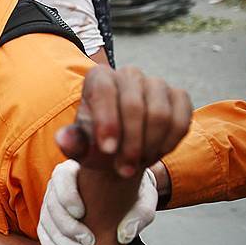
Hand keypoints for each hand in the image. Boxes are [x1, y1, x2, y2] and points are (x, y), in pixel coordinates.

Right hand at [38, 160, 157, 244]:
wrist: (125, 197)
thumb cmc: (134, 193)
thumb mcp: (145, 199)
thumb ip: (140, 213)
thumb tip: (124, 235)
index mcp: (78, 169)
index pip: (62, 178)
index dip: (68, 197)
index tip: (82, 214)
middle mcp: (60, 183)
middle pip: (52, 204)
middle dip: (67, 226)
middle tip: (89, 242)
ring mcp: (51, 201)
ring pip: (46, 220)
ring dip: (61, 241)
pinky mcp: (49, 218)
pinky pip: (42, 232)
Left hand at [56, 66, 191, 177]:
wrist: (117, 150)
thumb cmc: (94, 144)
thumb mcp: (79, 147)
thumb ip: (72, 142)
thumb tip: (64, 139)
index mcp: (99, 78)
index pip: (105, 92)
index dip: (108, 122)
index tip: (107, 150)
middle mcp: (128, 74)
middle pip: (134, 106)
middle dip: (130, 144)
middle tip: (123, 170)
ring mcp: (156, 83)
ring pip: (161, 114)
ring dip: (150, 147)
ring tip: (136, 163)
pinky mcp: (178, 96)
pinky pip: (181, 120)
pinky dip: (169, 143)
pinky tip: (155, 153)